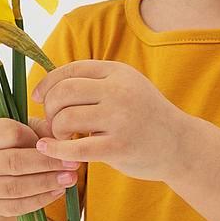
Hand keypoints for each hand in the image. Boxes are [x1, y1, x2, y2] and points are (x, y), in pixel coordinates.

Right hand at [0, 115, 76, 216]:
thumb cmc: (1, 142)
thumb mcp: (12, 126)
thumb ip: (36, 128)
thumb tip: (63, 138)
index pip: (11, 133)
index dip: (35, 137)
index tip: (55, 141)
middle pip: (14, 163)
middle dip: (47, 163)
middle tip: (73, 162)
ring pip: (16, 187)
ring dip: (47, 183)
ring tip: (70, 178)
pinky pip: (17, 206)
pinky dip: (40, 200)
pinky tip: (58, 191)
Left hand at [31, 60, 190, 184]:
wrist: (181, 146)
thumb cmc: (145, 120)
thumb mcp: (127, 89)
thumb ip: (95, 85)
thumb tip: (47, 87)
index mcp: (118, 72)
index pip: (71, 70)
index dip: (48, 83)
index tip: (38, 98)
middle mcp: (120, 91)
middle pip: (64, 92)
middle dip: (50, 108)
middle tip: (53, 123)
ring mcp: (120, 119)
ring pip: (66, 118)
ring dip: (56, 130)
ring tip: (63, 138)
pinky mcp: (119, 147)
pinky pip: (75, 148)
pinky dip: (56, 150)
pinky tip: (50, 151)